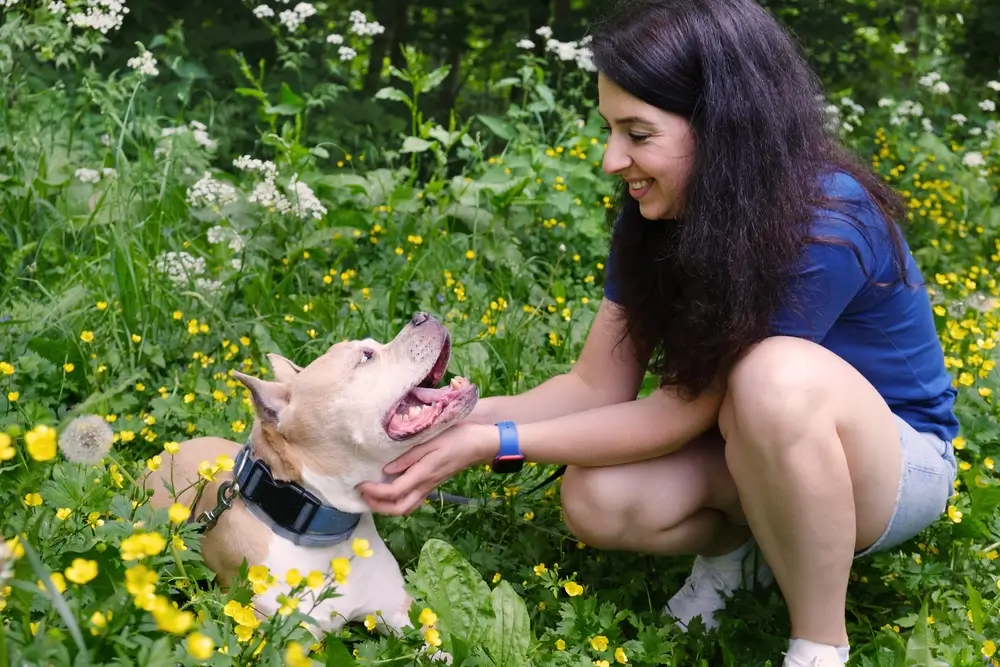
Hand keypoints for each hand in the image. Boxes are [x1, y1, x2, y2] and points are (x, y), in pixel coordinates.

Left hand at [357, 422, 498, 514]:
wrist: (480, 443)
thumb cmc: (457, 437)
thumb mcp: (431, 440)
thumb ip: (408, 456)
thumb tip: (386, 470)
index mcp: (423, 474)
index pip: (394, 492)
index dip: (374, 492)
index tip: (360, 483)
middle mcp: (425, 485)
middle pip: (398, 509)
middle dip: (377, 506)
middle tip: (362, 494)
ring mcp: (430, 487)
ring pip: (406, 508)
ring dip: (386, 507)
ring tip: (372, 495)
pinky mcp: (432, 484)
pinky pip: (412, 501)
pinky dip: (397, 502)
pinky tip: (390, 491)